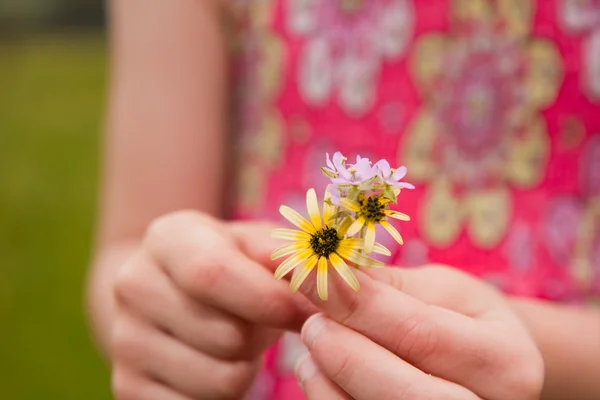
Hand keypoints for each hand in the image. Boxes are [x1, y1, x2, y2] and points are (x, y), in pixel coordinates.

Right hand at [109, 211, 312, 399]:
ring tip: (238, 338)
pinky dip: (224, 392)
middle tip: (260, 320)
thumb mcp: (257, 245)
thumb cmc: (233, 265)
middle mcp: (133, 284)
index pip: (213, 273)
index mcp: (167, 238)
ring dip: (248, 366)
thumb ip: (292, 257)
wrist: (173, 293)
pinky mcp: (127, 386)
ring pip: (221, 380)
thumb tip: (330, 278)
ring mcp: (124, 339)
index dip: (269, 300)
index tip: (307, 311)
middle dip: (262, 334)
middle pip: (227, 336)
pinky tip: (217, 361)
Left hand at [295, 265, 543, 399]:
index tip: (305, 272)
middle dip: (346, 355)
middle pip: (407, 395)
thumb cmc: (464, 318)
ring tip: (312, 341)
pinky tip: (316, 369)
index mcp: (506, 360)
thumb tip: (323, 269)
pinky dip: (327, 397)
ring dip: (329, 379)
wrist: (490, 366)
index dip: (354, 302)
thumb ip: (389, 286)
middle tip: (312, 322)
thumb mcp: (441, 289)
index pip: (420, 333)